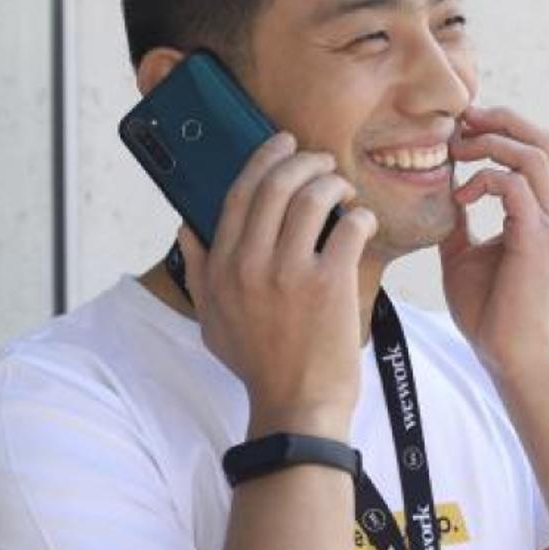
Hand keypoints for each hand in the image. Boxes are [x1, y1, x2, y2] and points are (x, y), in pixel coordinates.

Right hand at [178, 133, 378, 442]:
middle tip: (320, 161)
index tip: (281, 144)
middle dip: (303, 160)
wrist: (295, 405)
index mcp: (222, 267)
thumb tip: (186, 228)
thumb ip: (198, 271)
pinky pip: (349, 226)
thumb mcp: (211, 319)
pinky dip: (361, 216)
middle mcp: (251, 263)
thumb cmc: (256, 364)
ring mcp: (290, 272)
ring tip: (344, 191)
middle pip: (277, 185)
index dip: (263, 160)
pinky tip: (362, 222)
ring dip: (334, 183)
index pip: (239, 194)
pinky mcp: (330, 283)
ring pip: (314, 196)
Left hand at [442, 106, 548, 379]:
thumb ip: (456, 224)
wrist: (510, 355)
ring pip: (535, 154)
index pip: (533, 151)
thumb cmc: (488, 312)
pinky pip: (517, 186)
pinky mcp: (537, 239)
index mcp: (539, 213)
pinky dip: (486, 179)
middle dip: (501, 120)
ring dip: (492, 143)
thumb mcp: (462, 256)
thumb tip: (435, 198)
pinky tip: (460, 199)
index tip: (458, 128)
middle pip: (543, 140)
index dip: (500, 129)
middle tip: (459, 121)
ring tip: (457, 151)